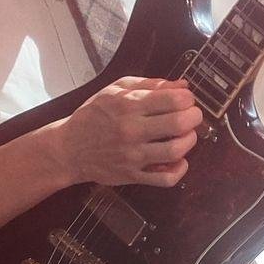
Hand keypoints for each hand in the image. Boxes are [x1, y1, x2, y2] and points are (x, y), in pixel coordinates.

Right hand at [61, 75, 199, 186]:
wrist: (69, 149)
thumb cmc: (93, 115)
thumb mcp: (115, 90)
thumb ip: (149, 84)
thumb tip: (182, 85)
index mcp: (127, 106)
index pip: (172, 100)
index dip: (187, 98)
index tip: (186, 99)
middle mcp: (131, 131)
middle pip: (178, 124)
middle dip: (194, 117)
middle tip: (193, 116)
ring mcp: (132, 156)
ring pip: (175, 151)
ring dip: (189, 141)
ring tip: (186, 135)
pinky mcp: (132, 176)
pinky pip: (164, 179)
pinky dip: (180, 170)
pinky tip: (180, 160)